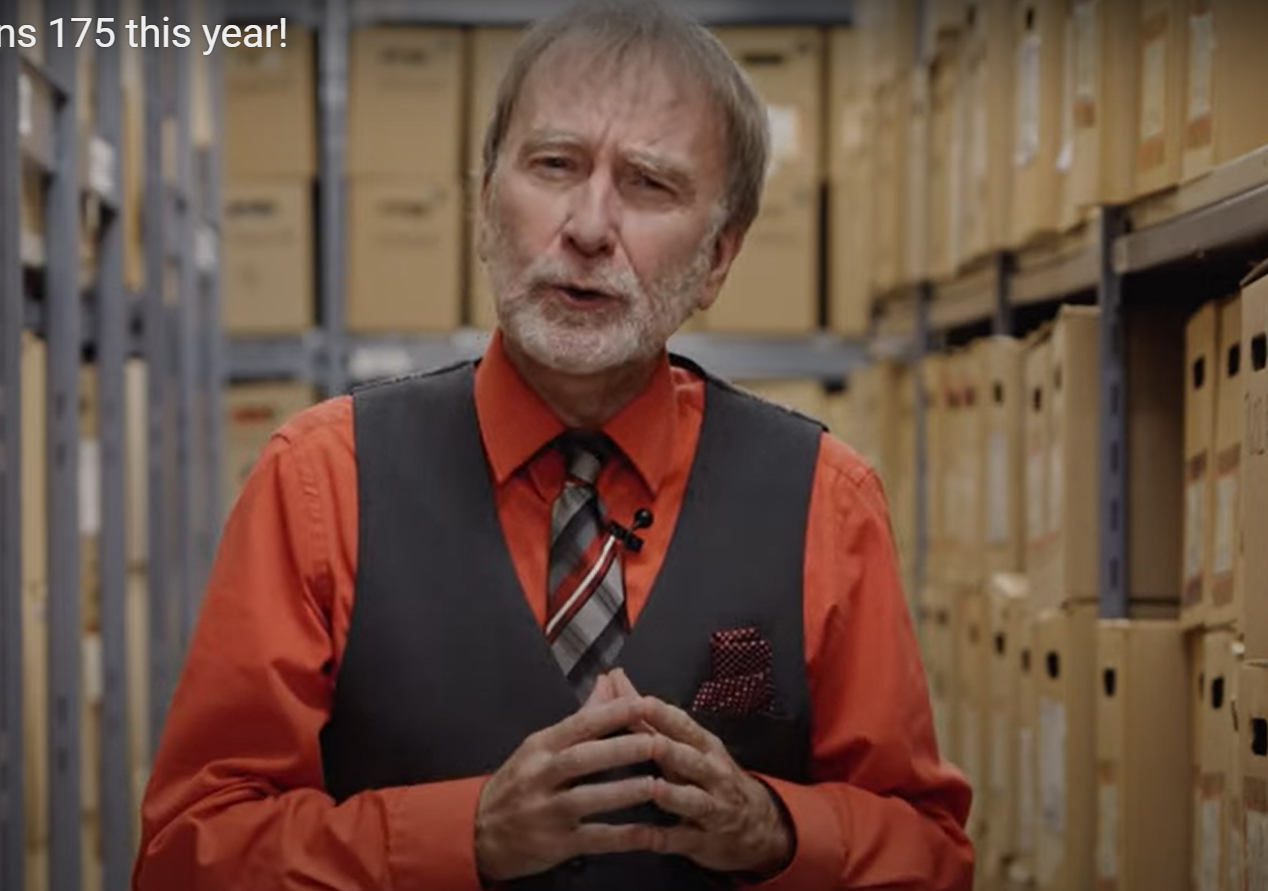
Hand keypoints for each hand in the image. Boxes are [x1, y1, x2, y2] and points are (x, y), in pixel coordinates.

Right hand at [473, 676, 658, 882]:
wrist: (478, 832)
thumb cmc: (518, 783)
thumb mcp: (541, 747)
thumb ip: (581, 719)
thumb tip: (610, 682)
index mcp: (540, 746)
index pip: (578, 725)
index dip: (612, 714)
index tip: (645, 704)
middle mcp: (540, 776)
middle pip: (581, 758)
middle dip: (620, 749)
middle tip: (657, 742)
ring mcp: (545, 812)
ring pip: (585, 798)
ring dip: (622, 791)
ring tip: (656, 784)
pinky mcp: (554, 844)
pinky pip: (592, 839)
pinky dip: (622, 837)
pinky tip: (648, 834)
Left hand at [640, 699, 793, 876]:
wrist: (758, 826)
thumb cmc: (711, 776)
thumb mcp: (688, 744)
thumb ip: (647, 714)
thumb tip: (613, 678)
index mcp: (704, 746)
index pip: (684, 726)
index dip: (663, 715)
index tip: (639, 701)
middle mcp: (712, 774)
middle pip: (691, 760)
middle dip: (671, 750)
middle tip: (648, 741)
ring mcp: (711, 809)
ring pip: (693, 800)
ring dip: (674, 794)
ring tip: (654, 788)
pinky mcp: (703, 841)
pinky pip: (682, 840)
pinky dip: (665, 838)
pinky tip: (643, 837)